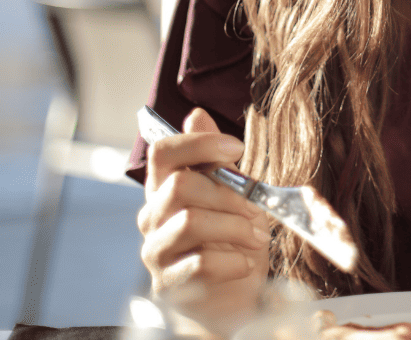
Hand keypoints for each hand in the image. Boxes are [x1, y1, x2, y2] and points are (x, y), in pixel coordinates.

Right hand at [137, 107, 270, 335]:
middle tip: (257, 209)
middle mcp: (153, 216)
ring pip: (189, 221)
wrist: (234, 296)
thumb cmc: (233, 240)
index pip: (163, 152)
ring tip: (256, 237)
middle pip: (180, 185)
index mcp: (165, 188)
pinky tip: (246, 263)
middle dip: (229, 194)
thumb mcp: (234, 194)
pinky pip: (198, 263)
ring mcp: (156, 251)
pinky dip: (232, 261)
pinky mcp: (167, 284)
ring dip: (234, 227)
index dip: (198, 143)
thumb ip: (215, 159)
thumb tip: (197, 114)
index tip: (237, 149)